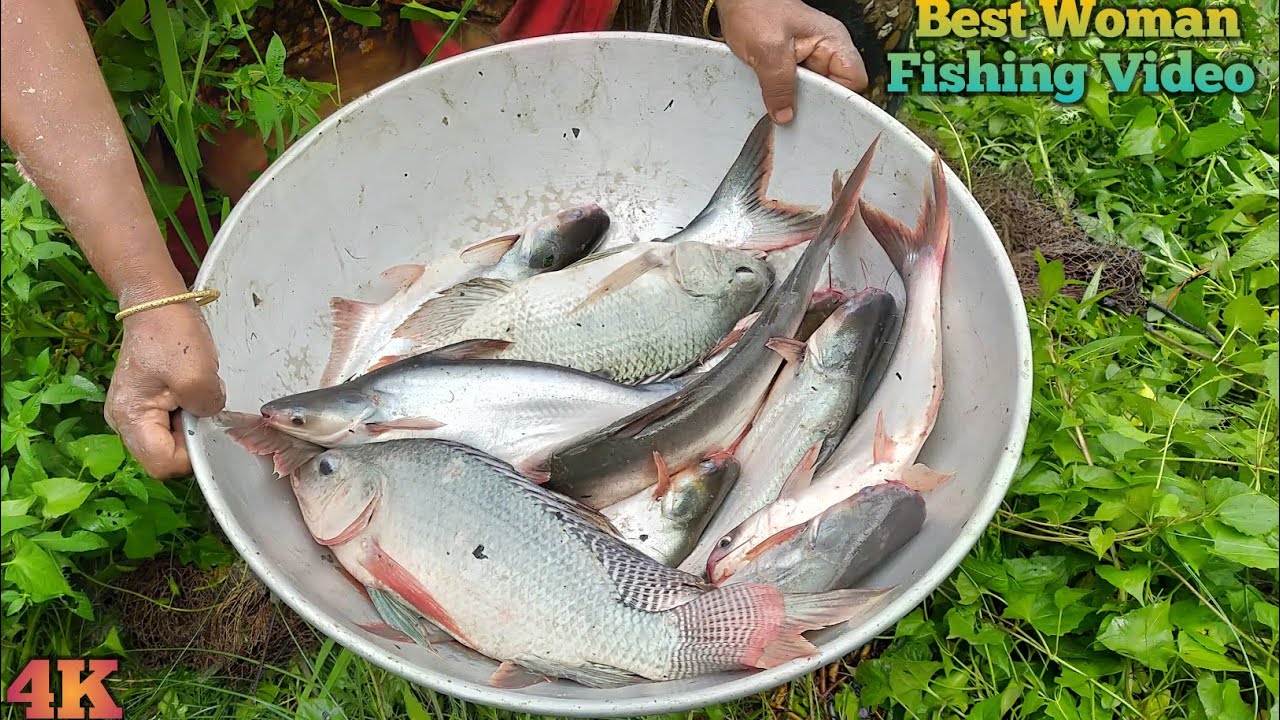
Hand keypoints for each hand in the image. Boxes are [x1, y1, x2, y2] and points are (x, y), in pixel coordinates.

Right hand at [105, 303, 224, 478]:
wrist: (157, 303)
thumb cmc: (171, 334)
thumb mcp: (198, 376)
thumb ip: (207, 410)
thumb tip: (210, 421)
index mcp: (129, 418)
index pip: (162, 464)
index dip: (191, 454)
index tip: (206, 426)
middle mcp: (124, 422)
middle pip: (165, 456)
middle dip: (191, 438)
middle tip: (201, 405)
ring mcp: (134, 413)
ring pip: (170, 441)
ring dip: (191, 424)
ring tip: (195, 394)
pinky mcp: (145, 403)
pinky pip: (171, 423)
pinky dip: (187, 413)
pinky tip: (191, 392)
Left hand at [717, 0, 868, 123]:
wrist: (736, 0)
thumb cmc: (755, 8)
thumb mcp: (768, 51)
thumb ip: (778, 86)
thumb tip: (785, 115)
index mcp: (833, 42)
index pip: (854, 81)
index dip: (840, 100)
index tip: (820, 112)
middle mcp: (825, 51)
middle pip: (832, 92)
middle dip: (813, 104)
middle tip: (794, 110)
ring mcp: (809, 59)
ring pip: (812, 94)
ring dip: (795, 101)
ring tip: (779, 101)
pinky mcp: (791, 66)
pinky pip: (794, 90)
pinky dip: (783, 97)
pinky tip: (772, 97)